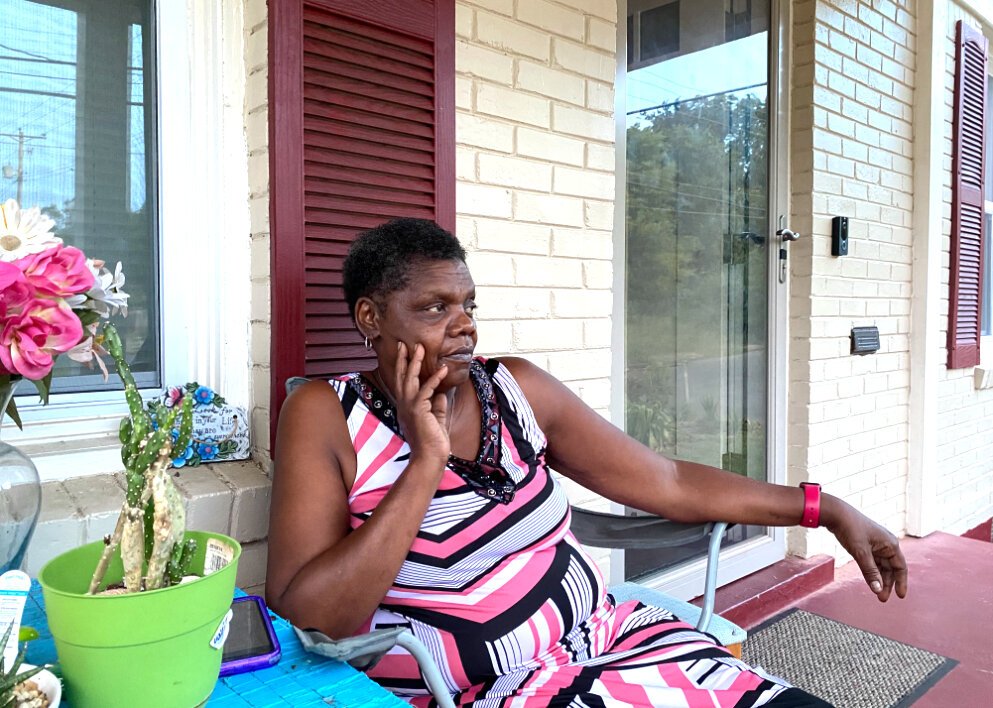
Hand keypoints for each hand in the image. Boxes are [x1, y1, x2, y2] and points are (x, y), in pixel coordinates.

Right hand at [391, 342, 450, 468]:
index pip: (403, 383)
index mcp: (406, 407)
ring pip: (410, 379)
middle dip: (403, 359)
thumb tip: (440, 393)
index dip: (403, 368)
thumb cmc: (433, 442)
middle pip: (401, 377)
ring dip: (415, 362)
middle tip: (404, 344)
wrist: (430, 458)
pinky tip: (443, 369)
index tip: (404, 354)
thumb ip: (436, 406)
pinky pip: (427, 389)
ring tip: (420, 348)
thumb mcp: (436, 419)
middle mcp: (404, 405)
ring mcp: (409, 407)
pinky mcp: (418, 410)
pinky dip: (435, 378)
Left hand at [824, 499, 907, 601]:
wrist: (836, 514)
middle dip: (887, 583)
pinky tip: (870, 580)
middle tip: (881, 598)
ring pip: (882, 566)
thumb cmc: (851, 529)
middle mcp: (886, 544)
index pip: (900, 567)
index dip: (901, 582)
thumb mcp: (861, 553)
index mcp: (890, 544)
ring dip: (879, 579)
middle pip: (891, 569)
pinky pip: (873, 561)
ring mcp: (877, 544)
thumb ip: (870, 572)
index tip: (900, 596)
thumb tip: (877, 589)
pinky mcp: (867, 544)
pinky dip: (872, 571)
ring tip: (876, 592)